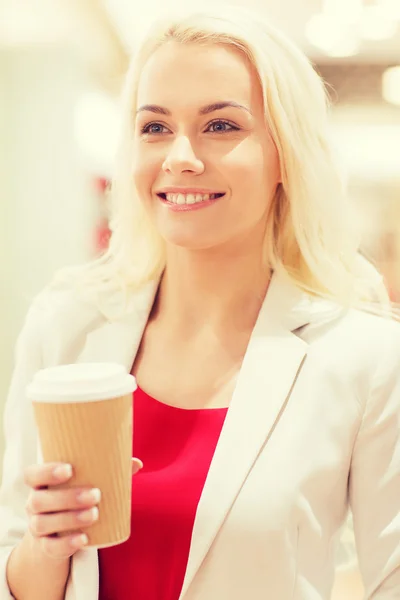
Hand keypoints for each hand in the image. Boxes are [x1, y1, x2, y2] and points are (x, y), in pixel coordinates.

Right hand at [23, 458, 142, 559]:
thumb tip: (137, 463)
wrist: (56, 535)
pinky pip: (50, 547)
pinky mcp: (45, 547)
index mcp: (41, 484)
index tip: (70, 469)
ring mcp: (37, 527)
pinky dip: (66, 544)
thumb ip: (108, 473)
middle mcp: (34, 504)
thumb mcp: (84, 485)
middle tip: (96, 495)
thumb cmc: (74, 498)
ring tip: (94, 515)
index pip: (32, 475)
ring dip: (69, 519)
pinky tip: (84, 539)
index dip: (46, 471)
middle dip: (68, 497)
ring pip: (42, 523)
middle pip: (39, 500)